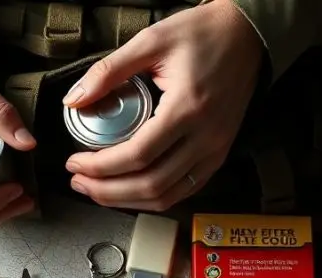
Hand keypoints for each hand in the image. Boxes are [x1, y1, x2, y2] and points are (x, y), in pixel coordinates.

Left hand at [62, 0, 263, 210]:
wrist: (247, 36)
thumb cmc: (203, 34)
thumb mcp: (151, 41)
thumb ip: (108, 71)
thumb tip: (74, 99)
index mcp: (187, 108)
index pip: (138, 155)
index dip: (101, 166)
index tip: (75, 162)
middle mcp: (205, 136)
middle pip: (150, 184)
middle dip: (107, 190)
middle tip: (79, 181)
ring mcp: (215, 150)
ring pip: (168, 195)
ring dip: (128, 200)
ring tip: (97, 190)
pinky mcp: (219, 154)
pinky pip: (185, 190)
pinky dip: (155, 197)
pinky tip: (131, 191)